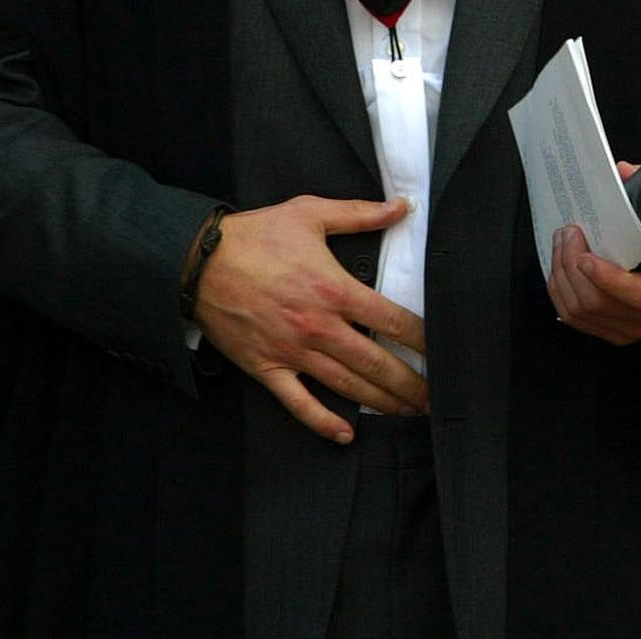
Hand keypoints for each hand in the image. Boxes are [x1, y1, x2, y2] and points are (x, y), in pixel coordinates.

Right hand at [192, 195, 425, 444]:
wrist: (199, 260)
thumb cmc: (255, 235)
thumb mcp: (309, 213)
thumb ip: (360, 213)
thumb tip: (402, 207)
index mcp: (333, 289)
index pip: (391, 320)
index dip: (422, 339)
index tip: (441, 352)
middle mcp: (318, 327)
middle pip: (375, 364)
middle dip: (410, 384)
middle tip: (434, 399)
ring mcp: (293, 352)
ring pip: (347, 387)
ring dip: (381, 403)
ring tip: (407, 413)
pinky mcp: (267, 368)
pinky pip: (299, 403)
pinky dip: (323, 422)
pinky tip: (346, 433)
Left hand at [546, 160, 640, 344]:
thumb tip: (623, 172)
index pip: (637, 294)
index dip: (606, 278)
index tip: (585, 255)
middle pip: (598, 303)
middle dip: (572, 266)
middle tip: (567, 234)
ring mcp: (635, 327)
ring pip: (583, 314)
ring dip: (562, 278)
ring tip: (561, 246)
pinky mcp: (619, 330)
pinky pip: (580, 321)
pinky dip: (563, 295)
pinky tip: (560, 271)